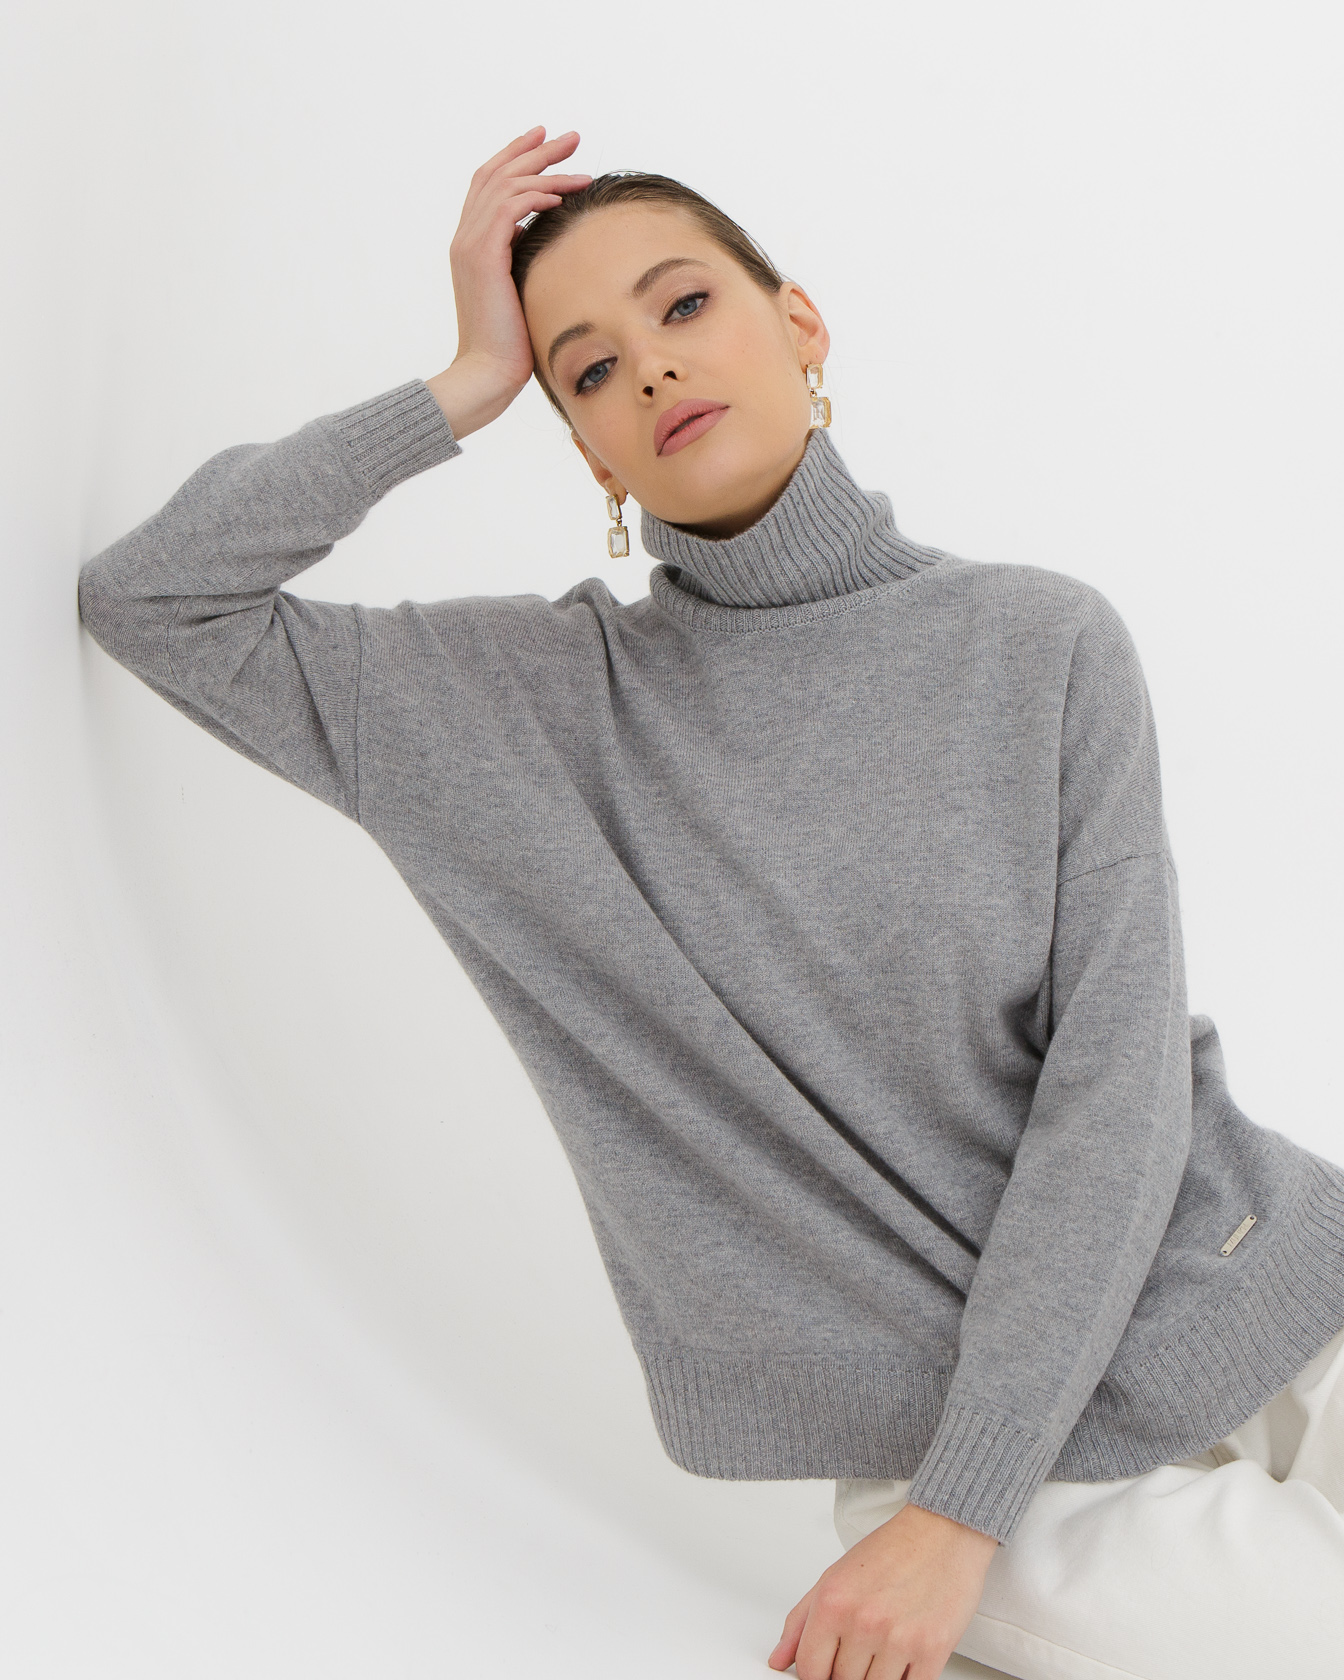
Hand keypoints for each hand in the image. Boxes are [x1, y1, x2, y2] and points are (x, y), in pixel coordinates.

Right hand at [427, 125, 591, 437]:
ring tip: (579, 161)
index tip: (547, 141)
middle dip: (536, 150)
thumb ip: (527, 263)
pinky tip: (563, 195)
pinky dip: (536, 195)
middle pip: (498, 173)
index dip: (518, 158)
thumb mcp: (522, 295)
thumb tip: (554, 247)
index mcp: (471, 245)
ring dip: (545, 168)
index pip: (490, 185)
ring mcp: (470, 244)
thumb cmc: (511, 347)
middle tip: (571, 136)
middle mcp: (465, 237)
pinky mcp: (483, 256)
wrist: (487, 373)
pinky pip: (510, 208)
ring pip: (506, 184)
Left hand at [768, 1502, 997, 1679]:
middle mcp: (863, 1622)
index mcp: (833, 1602)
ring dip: (877, 1675)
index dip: (816, 1674)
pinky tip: (903, 1659)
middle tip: (861, 1647)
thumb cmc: (892, 1550)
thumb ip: (801, 1621)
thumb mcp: (834, 1577)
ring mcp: (898, 1639)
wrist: (943, 1531)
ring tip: (883, 1647)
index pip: (810, 1670)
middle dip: (848, 1671)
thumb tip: (779, 1658)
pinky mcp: (932, 1651)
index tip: (826, 1667)